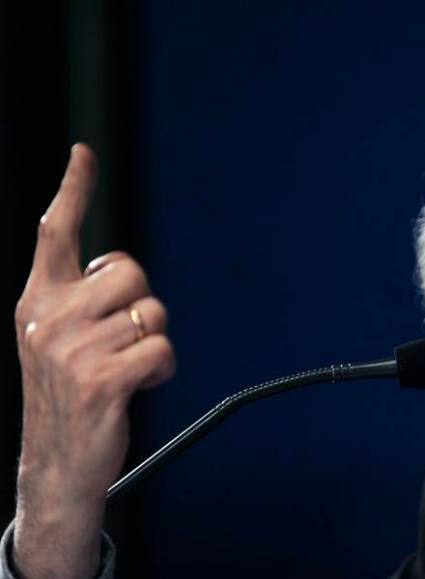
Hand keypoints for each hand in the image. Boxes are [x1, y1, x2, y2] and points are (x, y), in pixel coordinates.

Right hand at [11, 144, 174, 578]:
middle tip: (122, 341)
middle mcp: (48, 318)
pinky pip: (163, 349)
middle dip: (143, 304)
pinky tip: (137, 387)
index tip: (83, 153)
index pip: (56, 233)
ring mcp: (72, 349)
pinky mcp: (101, 380)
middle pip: (131, 272)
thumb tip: (117, 268)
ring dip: (154, 342)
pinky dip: (162, 369)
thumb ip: (79, 301)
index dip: (74, 190)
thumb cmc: (69, 396)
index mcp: (38, 302)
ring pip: (154, 313)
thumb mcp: (58, 340)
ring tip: (125, 370)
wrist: (56, 463)